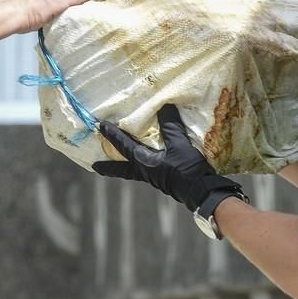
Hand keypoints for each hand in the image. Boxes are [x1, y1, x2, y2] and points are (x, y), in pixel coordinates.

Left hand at [92, 104, 243, 211]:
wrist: (202, 192)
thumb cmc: (187, 170)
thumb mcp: (180, 145)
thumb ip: (171, 126)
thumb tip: (164, 106)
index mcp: (144, 162)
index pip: (123, 146)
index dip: (112, 135)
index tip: (100, 127)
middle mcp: (145, 172)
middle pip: (121, 168)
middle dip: (109, 166)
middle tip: (95, 167)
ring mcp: (155, 178)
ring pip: (133, 169)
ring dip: (124, 164)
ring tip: (119, 160)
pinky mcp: (165, 179)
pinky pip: (147, 169)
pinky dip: (141, 163)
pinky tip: (149, 160)